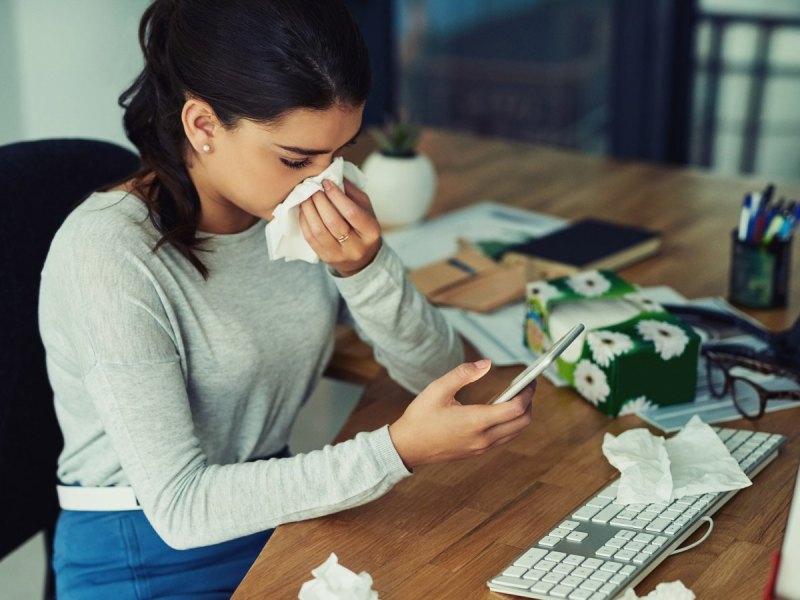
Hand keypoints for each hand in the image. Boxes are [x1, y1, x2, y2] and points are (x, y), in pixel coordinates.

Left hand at [298, 178, 381, 276]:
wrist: (362, 259)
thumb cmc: (362, 227)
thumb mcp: (365, 209)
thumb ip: (351, 192)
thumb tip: (333, 174)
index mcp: (371, 231)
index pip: (351, 212)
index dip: (336, 195)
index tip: (326, 182)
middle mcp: (356, 246)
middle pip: (333, 222)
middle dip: (320, 201)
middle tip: (312, 187)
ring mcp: (340, 255)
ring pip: (319, 231)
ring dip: (309, 210)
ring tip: (306, 196)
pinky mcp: (325, 258)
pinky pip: (310, 238)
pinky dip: (304, 220)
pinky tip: (303, 209)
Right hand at [388, 360, 534, 469]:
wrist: (406, 448)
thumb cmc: (420, 417)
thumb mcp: (438, 389)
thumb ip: (463, 373)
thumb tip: (486, 364)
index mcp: (475, 422)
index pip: (516, 409)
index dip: (527, 393)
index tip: (530, 380)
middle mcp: (483, 438)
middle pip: (522, 422)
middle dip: (529, 403)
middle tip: (527, 387)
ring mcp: (481, 447)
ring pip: (515, 432)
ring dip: (521, 414)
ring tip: (516, 395)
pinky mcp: (477, 451)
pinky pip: (503, 438)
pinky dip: (509, 423)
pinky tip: (500, 409)